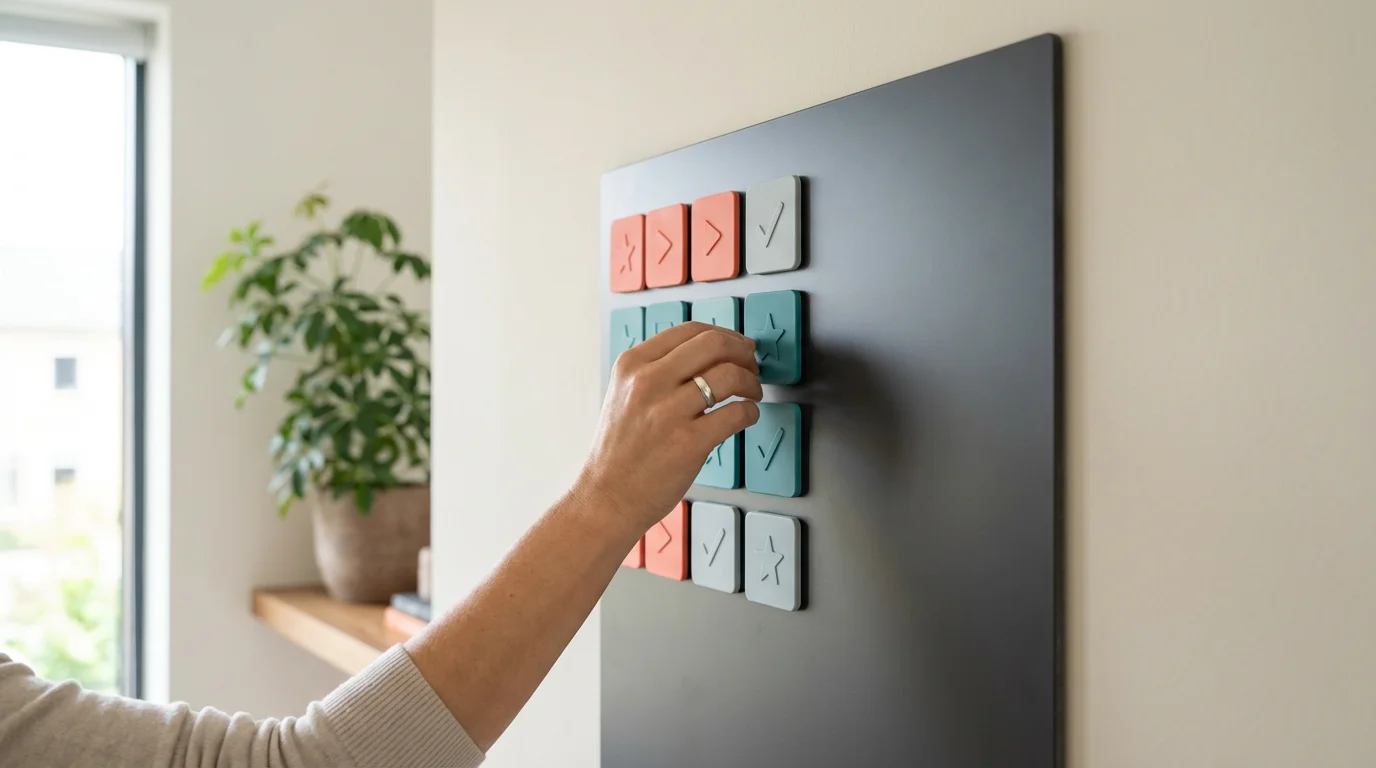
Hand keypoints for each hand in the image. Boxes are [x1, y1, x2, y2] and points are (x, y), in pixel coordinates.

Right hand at [578, 322, 762, 532]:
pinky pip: (736, 413)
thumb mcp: (625, 394)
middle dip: (743, 352)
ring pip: (730, 375)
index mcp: (632, 364)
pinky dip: (750, 412)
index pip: (691, 330)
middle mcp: (648, 381)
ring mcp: (668, 412)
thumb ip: (659, 371)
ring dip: (751, 382)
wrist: (606, 497)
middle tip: (751, 367)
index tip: (738, 347)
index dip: (725, 335)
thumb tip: (710, 356)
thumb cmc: (620, 450)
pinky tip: (745, 417)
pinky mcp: (688, 443)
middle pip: (714, 344)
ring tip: (752, 393)